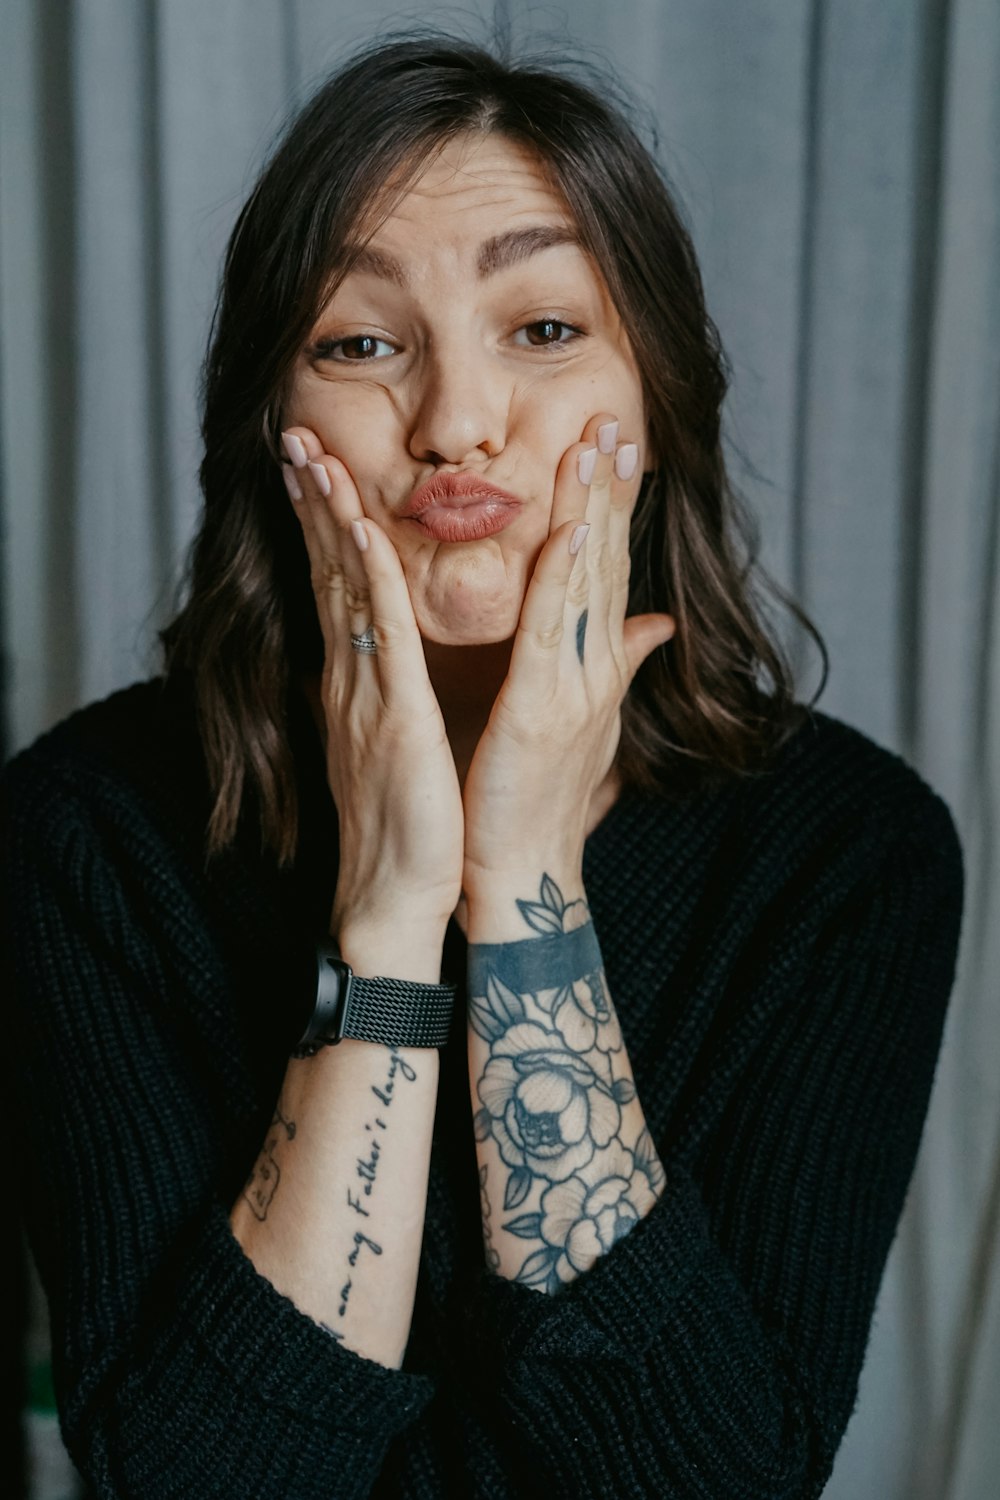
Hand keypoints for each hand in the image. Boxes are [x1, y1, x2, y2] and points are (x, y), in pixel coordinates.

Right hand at [281, 429, 464, 934]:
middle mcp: (350, 677)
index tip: (317, 465)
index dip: (326, 523)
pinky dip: (369, 579)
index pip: (339, 586)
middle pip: (329, 571)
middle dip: (312, 501)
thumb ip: (396, 688)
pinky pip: (380, 635)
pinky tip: (362, 531)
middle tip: (296, 434)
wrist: (395, 895)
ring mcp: (364, 693)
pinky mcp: (392, 716)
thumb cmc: (406, 825)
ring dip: (329, 517)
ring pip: (345, 588)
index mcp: (358, 682)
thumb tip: (392, 653)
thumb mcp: (401, 742)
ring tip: (312, 454)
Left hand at [460, 412, 674, 888]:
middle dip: (610, 488)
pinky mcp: (538, 711)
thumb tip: (658, 622)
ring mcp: (573, 688)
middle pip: (604, 562)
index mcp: (594, 666)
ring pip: (584, 582)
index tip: (614, 444)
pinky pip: (552, 634)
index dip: (613, 506)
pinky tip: (572, 528)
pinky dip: (564, 579)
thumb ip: (621, 663)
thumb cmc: (541, 797)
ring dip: (593, 509)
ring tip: (597, 444)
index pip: (607, 569)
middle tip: (613, 416)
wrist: (523, 871)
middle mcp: (594, 668)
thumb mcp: (587, 720)